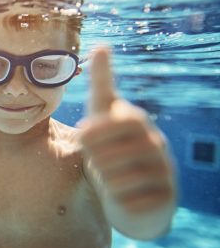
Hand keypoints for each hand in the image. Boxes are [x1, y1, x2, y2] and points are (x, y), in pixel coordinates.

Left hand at [79, 47, 174, 213]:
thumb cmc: (111, 145)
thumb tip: (102, 44)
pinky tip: (119, 194)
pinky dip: (115, 200)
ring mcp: (165, 175)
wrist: (130, 189)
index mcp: (140, 123)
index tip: (83, 135)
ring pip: (117, 180)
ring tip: (107, 175)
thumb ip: (102, 81)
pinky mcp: (165, 202)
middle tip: (94, 160)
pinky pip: (128, 203)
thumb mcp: (103, 113)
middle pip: (112, 154)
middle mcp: (157, 147)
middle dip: (95, 159)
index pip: (122, 121)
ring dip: (103, 179)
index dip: (96, 131)